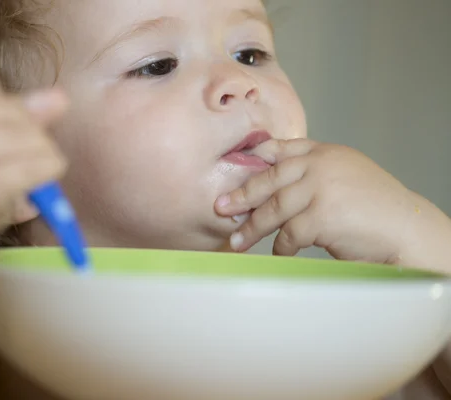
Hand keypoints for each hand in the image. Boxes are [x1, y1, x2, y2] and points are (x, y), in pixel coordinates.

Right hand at [0, 64, 67, 256]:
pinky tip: (43, 177)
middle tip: (29, 149)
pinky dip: (49, 169)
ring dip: (43, 149)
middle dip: (29, 126)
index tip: (1, 121)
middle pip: (6, 107)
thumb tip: (60, 97)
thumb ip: (15, 111)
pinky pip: (34, 166)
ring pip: (25, 135)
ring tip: (36, 163)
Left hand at [215, 139, 418, 263]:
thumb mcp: (347, 177)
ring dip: (253, 228)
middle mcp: (321, 165)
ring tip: (236, 241)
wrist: (408, 230)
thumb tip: (276, 191)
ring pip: (274, 207)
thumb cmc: (377, 210)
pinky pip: (289, 234)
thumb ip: (316, 176)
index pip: (284, 148)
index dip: (257, 157)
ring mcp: (321, 187)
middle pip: (270, 178)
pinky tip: (280, 255)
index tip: (235, 165)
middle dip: (242, 195)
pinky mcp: (321, 215)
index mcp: (326, 153)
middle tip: (221, 207)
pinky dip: (282, 248)